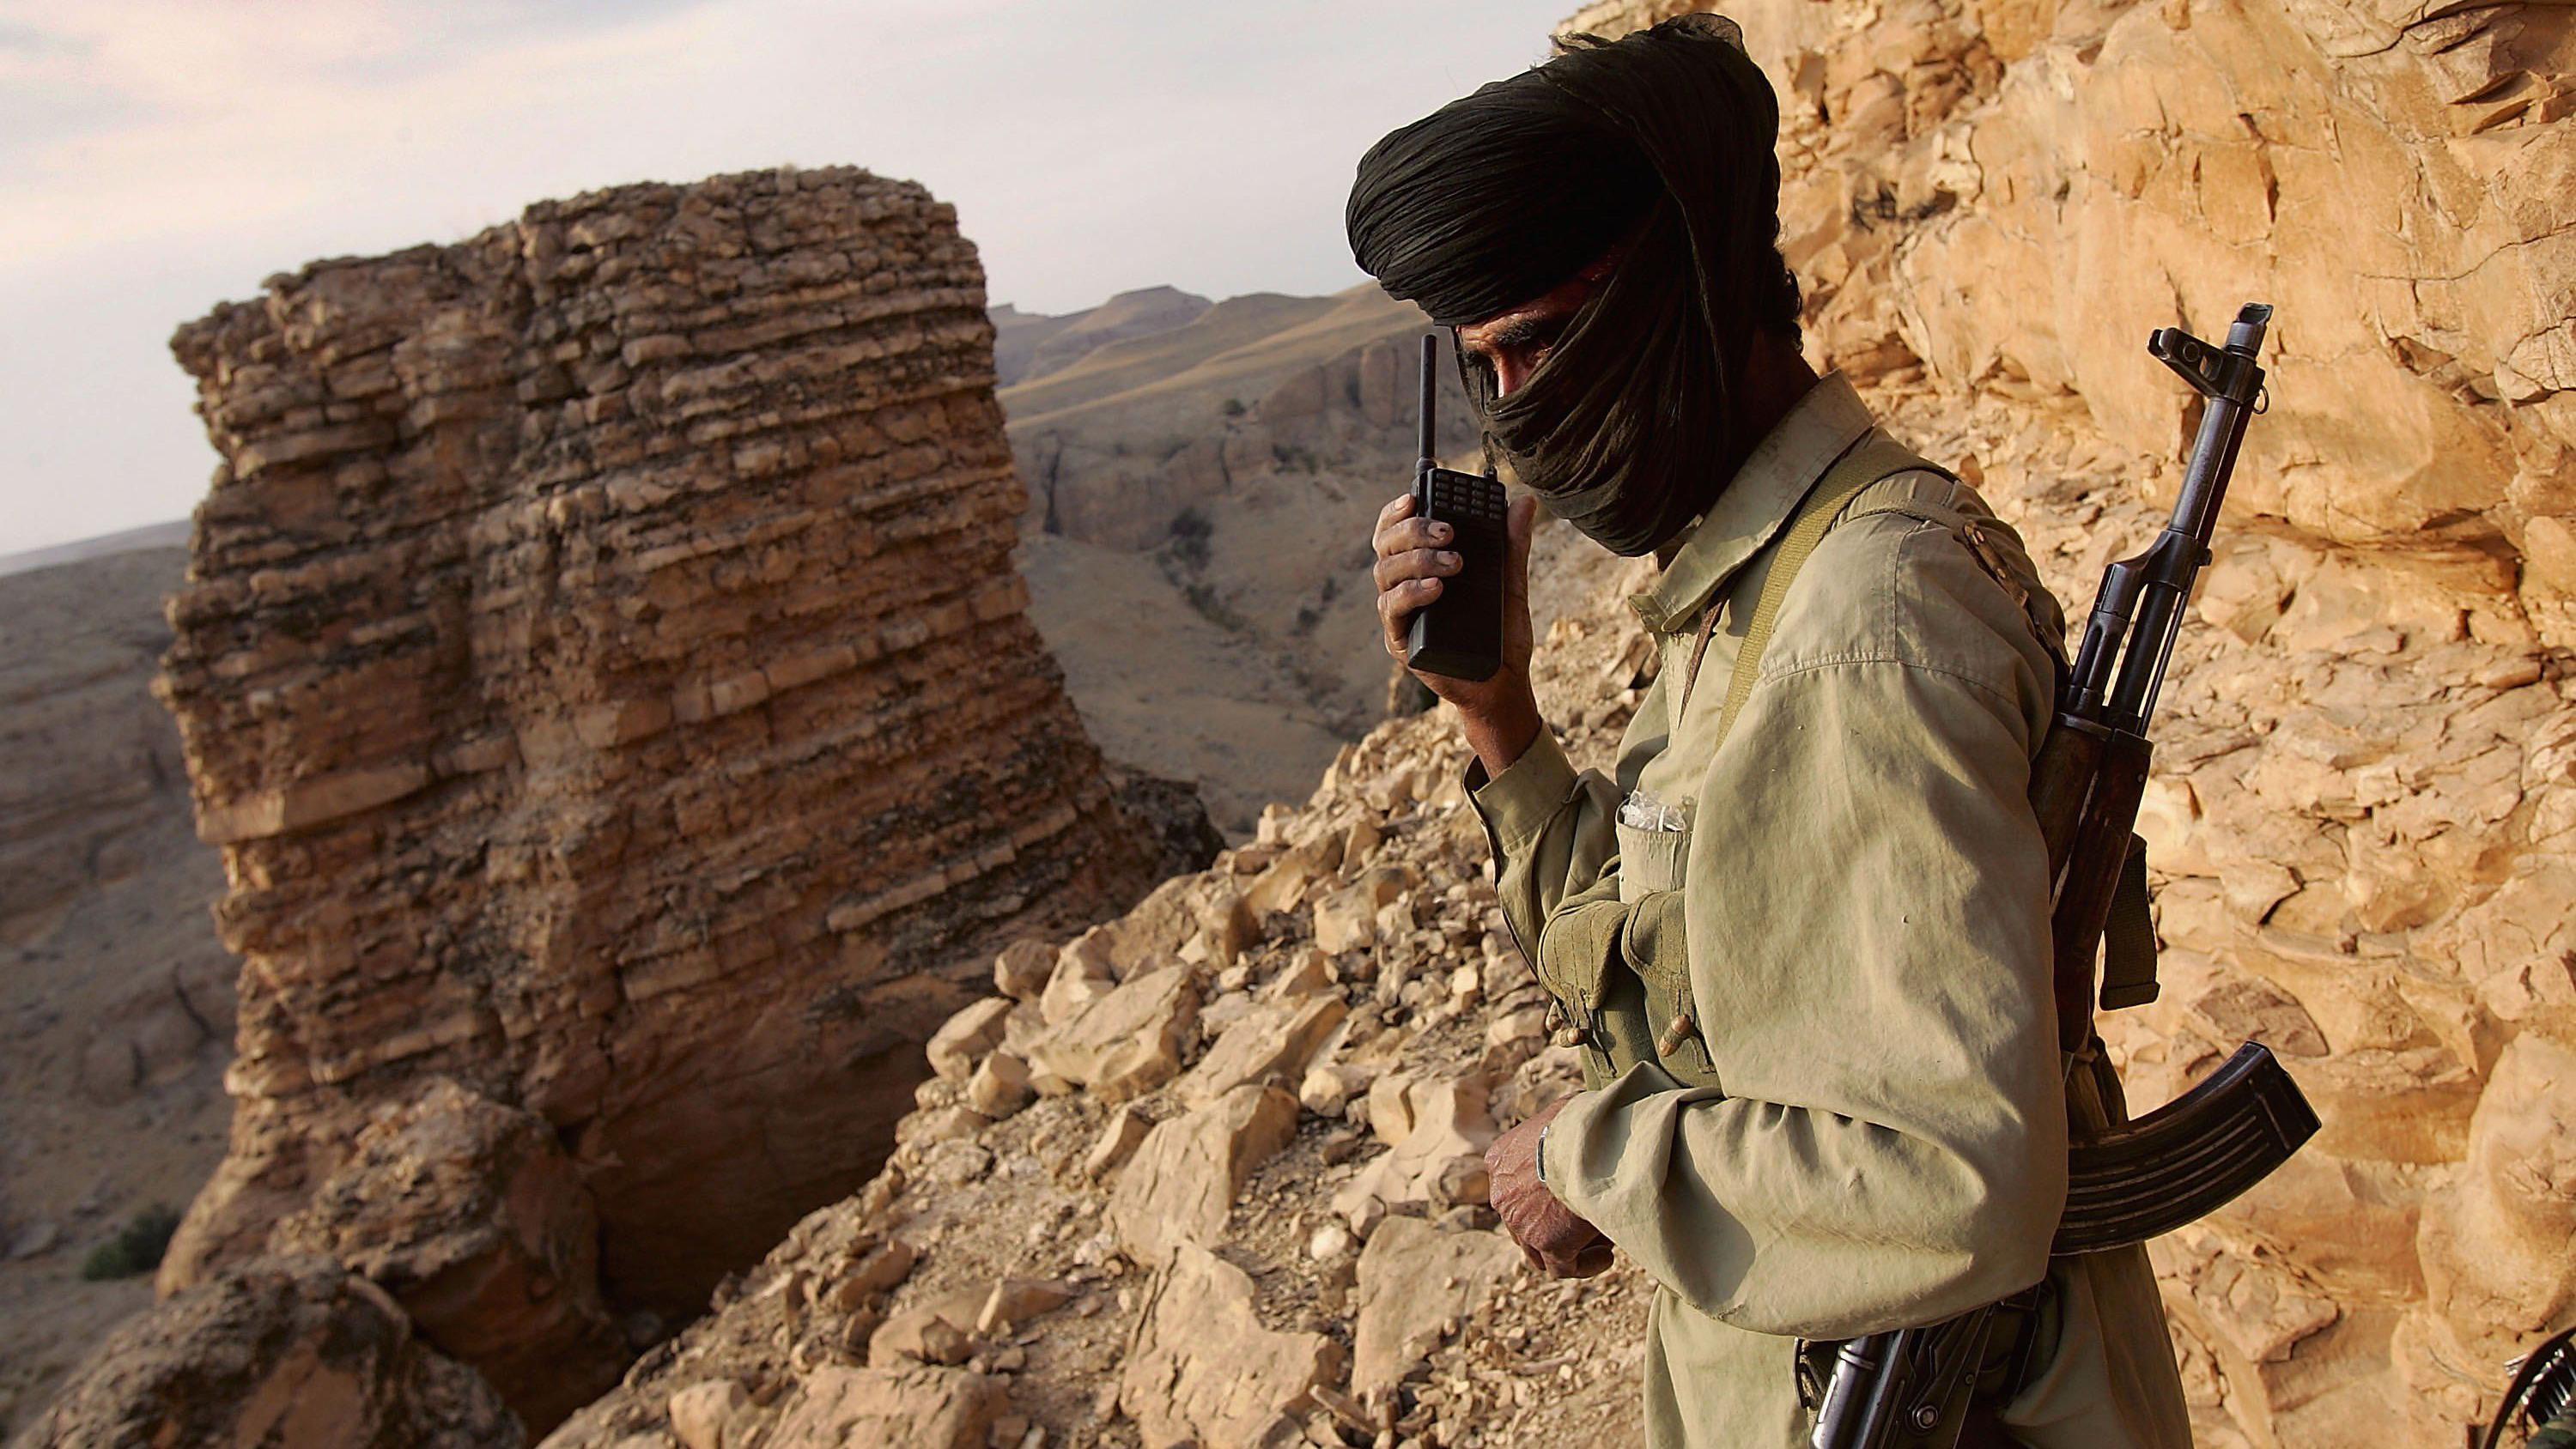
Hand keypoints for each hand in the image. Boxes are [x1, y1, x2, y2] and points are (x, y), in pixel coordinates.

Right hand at [1372, 489, 1542, 775]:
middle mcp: (1404, 587)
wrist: (1504, 685)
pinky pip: (1394, 610)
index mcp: (1422, 568)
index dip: (1398, 511)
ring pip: (1386, 573)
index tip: (1416, 496)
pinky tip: (1436, 588)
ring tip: (1455, 563)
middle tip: (1449, 532)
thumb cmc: (1502, 635)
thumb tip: (1524, 502)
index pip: (1397, 531)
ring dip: (1418, 560)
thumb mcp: (1511, 583)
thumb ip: (1512, 544)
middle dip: (1413, 531)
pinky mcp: (1401, 641)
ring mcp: (1400, 614)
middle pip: (1387, 546)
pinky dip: (1412, 593)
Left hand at [1486, 1095, 1612, 1277]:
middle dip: (1552, 1224)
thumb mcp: (1564, 1110)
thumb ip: (1562, 1122)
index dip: (1540, 1194)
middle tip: (1584, 1221)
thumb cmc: (1583, 1120)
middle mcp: (1502, 1193)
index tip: (1569, 1193)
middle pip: (1522, 1220)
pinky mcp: (1547, 1243)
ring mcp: (1521, 1222)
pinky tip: (1607, 1255)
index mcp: (1499, 1159)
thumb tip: (1581, 1111)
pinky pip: (1562, 1268)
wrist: (1589, 1141)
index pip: (1513, 1186)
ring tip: (1600, 1241)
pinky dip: (1584, 1265)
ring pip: (1538, 1249)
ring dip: (1568, 1248)